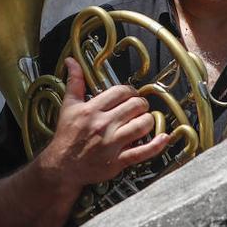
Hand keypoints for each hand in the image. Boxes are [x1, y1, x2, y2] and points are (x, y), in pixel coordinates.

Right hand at [37, 57, 169, 187]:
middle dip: (140, 105)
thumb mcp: (68, 106)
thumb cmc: (66, 136)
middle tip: (138, 108)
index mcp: (92, 109)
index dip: (130, 91)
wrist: (62, 166)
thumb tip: (72, 61)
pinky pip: (142, 152)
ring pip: (141, 125)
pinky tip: (164, 137)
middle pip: (135, 106)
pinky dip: (156, 145)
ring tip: (144, 121)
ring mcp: (112, 143)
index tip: (130, 96)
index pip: (120, 92)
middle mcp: (103, 124)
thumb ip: (74, 82)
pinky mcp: (118, 161)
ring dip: (147, 121)